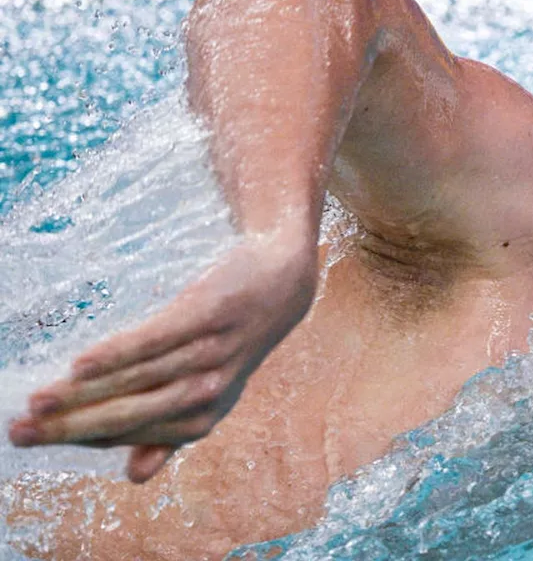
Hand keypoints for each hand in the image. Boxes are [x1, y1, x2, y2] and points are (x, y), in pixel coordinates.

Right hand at [8, 232, 316, 482]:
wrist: (280, 281)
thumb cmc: (232, 338)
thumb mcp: (209, 392)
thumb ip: (169, 432)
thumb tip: (136, 477)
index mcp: (199, 419)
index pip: (126, 434)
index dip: (76, 438)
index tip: (27, 437)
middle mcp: (206, 393)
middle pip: (128, 416)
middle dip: (70, 427)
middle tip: (19, 429)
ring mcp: (210, 353)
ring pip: (137, 380)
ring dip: (84, 393)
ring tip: (38, 399)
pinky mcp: (210, 316)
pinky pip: (159, 340)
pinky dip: (120, 354)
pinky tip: (83, 364)